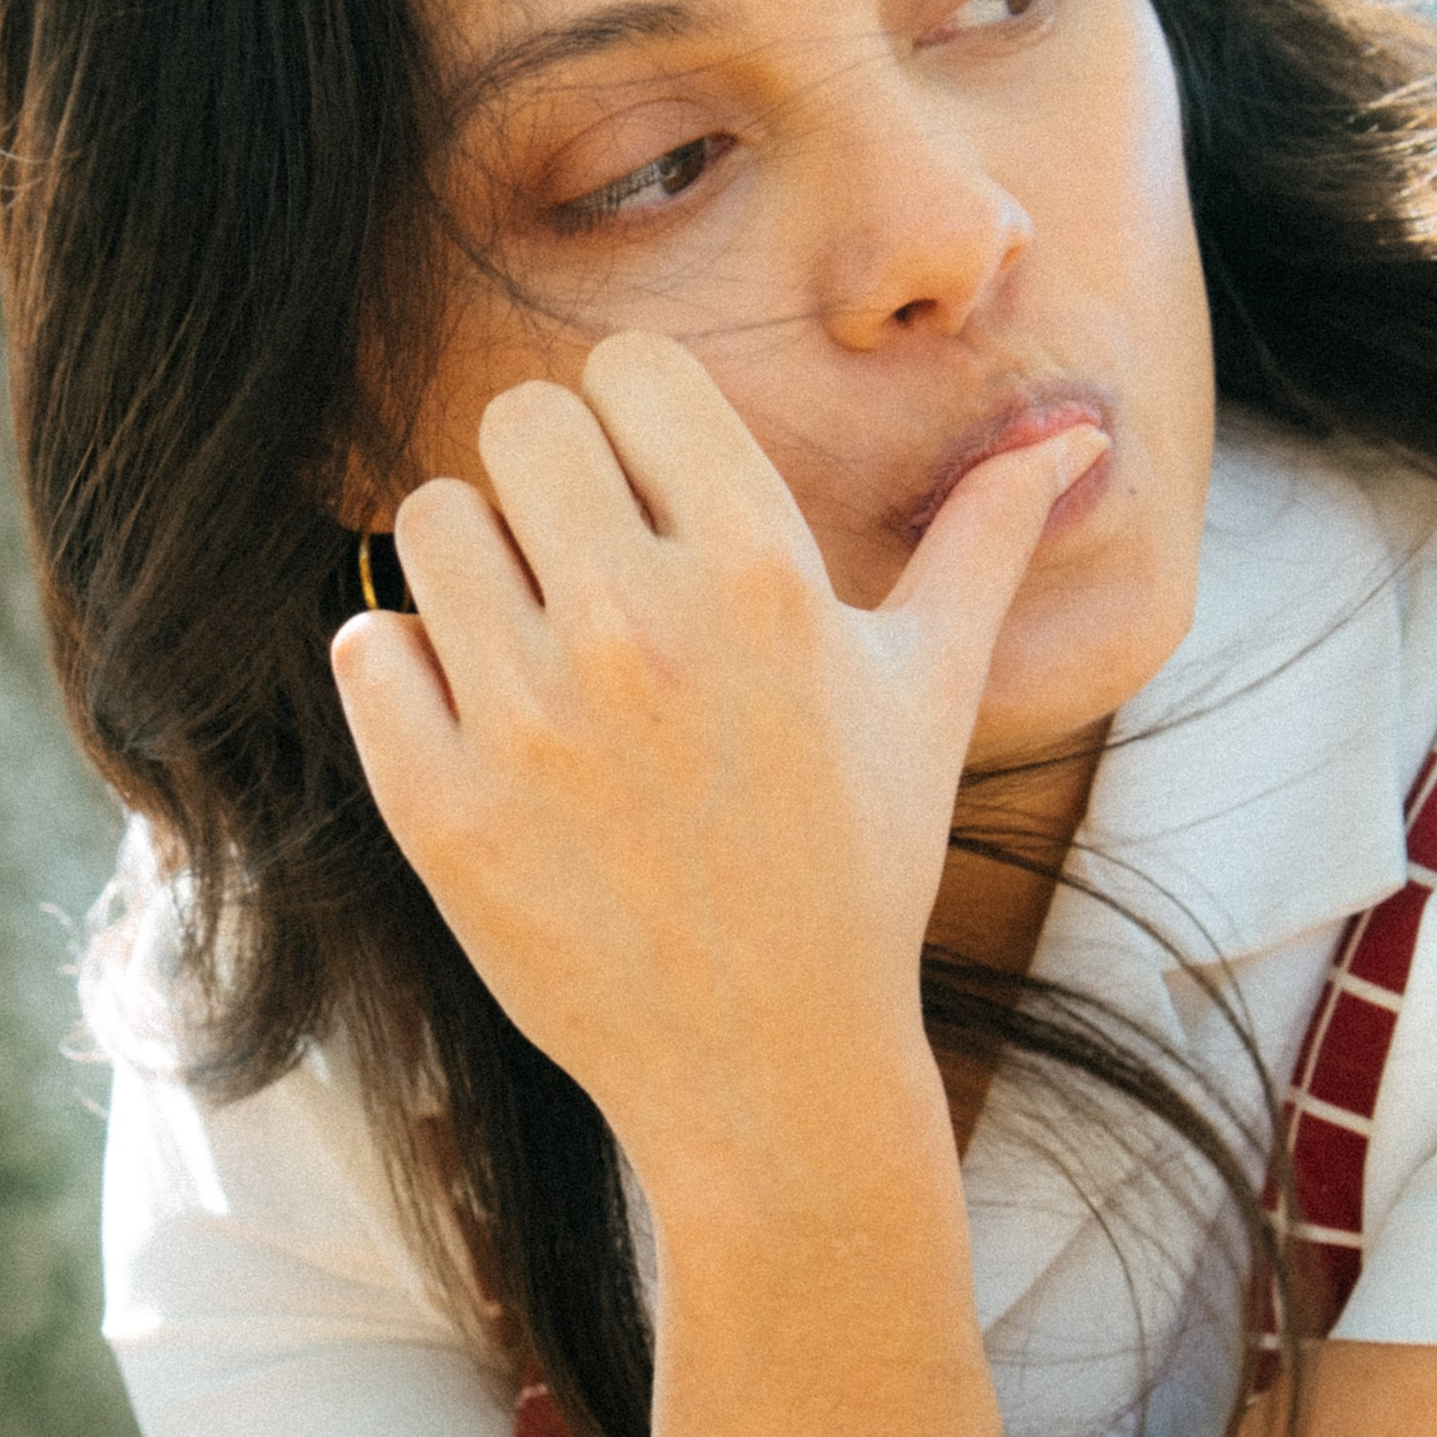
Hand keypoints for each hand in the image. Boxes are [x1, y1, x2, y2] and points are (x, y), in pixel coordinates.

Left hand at [330, 334, 1104, 1187]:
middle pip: (520, 423)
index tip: (653, 489)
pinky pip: (368, 646)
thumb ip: (981, 542)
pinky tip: (474, 721)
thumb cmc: (858, 865)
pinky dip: (405, 671)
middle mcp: (637, 628)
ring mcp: (528, 720)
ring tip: (531, 644)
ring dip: (476, 567)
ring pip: (431, 523)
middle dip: (551, 477)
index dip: (636, 419)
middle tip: (585, 562)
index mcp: (760, 574)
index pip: (630, 369)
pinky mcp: (442, 804)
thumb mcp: (929, 696)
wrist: (769, 1066)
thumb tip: (1068, 435)